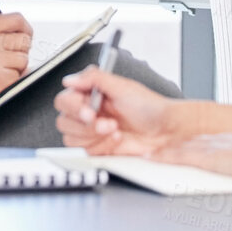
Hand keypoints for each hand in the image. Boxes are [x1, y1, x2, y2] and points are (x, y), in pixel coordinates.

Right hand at [0, 13, 32, 135]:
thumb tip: (8, 37)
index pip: (15, 20)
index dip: (25, 29)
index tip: (26, 37)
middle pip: (24, 41)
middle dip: (20, 53)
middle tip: (8, 64)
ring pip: (24, 61)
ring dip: (15, 71)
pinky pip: (19, 79)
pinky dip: (11, 85)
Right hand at [53, 66, 231, 155]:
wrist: (166, 131)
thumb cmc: (150, 107)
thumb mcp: (123, 87)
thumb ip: (94, 78)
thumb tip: (70, 80)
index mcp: (91, 94)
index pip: (65, 100)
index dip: (73, 107)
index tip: (89, 110)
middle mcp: (89, 112)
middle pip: (64, 121)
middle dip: (86, 124)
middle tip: (106, 121)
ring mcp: (93, 132)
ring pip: (72, 139)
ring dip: (95, 136)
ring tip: (115, 129)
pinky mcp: (99, 148)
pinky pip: (85, 152)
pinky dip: (101, 146)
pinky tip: (117, 139)